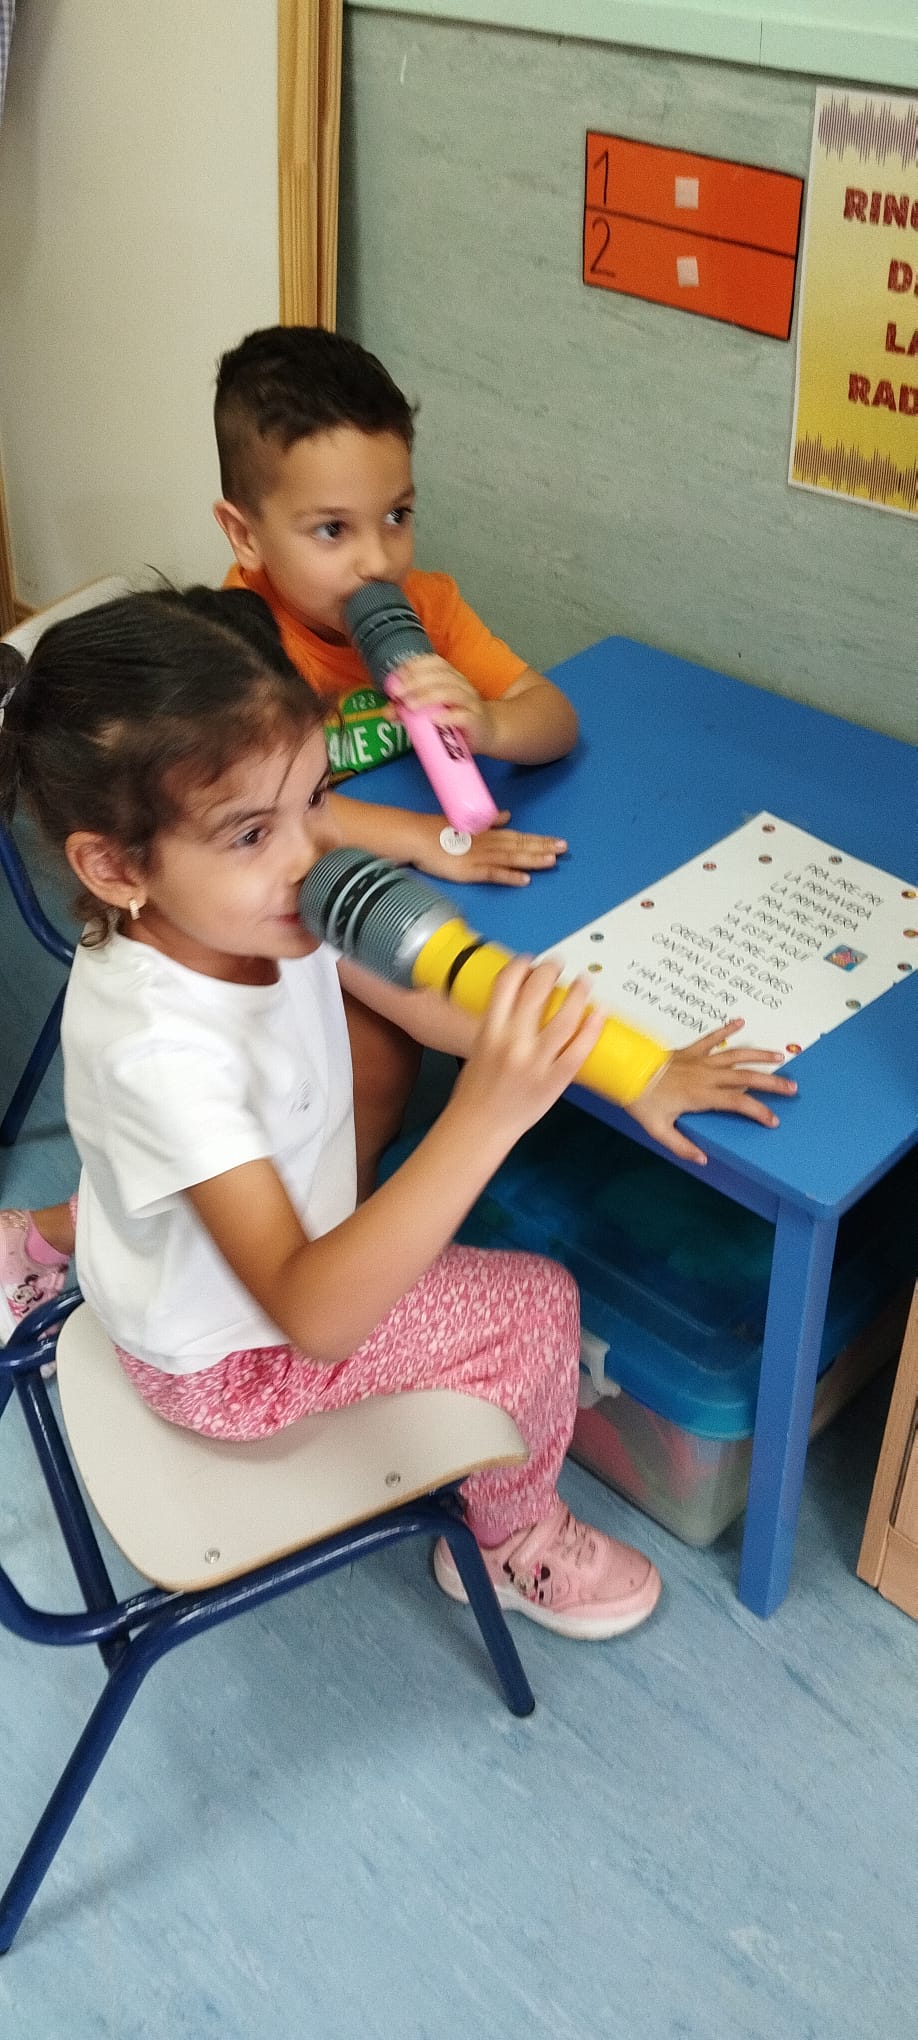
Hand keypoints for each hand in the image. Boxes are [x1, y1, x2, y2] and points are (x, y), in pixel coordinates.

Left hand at [388, 655, 496, 751]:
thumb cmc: (457, 719)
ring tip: (410, 706)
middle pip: (440, 677)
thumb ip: (409, 709)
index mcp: (452, 677)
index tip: (398, 674)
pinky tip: (434, 719)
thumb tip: (387, 711)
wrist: (489, 733)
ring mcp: (470, 703)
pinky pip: (463, 716)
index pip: (436, 662)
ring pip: (450, 693)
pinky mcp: (475, 721)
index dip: (417, 665)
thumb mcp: (432, 711)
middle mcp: (462, 685)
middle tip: (397, 693)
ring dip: (427, 697)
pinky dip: (448, 717)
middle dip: (416, 682)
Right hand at [405, 808, 566, 885]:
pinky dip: (509, 876)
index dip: (539, 839)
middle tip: (564, 849)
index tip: (558, 841)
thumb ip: (489, 822)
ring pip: (511, 858)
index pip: (519, 836)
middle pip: (520, 846)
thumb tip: (506, 815)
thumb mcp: (467, 823)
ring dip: (532, 859)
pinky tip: (524, 880)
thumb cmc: (438, 830)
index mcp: (489, 833)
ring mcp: (480, 857)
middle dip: (543, 847)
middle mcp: (489, 843)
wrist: (417, 836)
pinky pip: (493, 874)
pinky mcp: (469, 870)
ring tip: (552, 862)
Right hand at [451, 957, 605, 1146]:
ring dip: (578, 993)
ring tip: (585, 981)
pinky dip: (591, 1028)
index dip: (521, 965)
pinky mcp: (554, 1080)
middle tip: (559, 964)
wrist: (480, 1125)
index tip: (530, 960)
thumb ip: (498, 1023)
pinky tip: (599, 1012)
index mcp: (490, 1030)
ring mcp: (535, 1061)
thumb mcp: (479, 1046)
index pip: (506, 983)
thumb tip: (519, 999)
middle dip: (550, 970)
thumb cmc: (476, 1088)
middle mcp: (512, 1041)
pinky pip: (578, 1050)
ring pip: (563, 1018)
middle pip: (536, 992)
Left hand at [628, 1018, 797, 1165]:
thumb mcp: (659, 1130)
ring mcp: (700, 1061)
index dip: (758, 1111)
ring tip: (779, 1056)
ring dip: (759, 1055)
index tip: (772, 1120)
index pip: (739, 1102)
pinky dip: (727, 1029)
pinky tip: (740, 1022)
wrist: (627, 1073)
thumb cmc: (642, 1101)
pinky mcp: (691, 1051)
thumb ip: (681, 1146)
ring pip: (736, 1055)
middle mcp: (706, 1076)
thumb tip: (702, 1159)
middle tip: (792, 1087)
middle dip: (772, 1082)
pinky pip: (712, 1038)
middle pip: (746, 1077)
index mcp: (702, 1096)